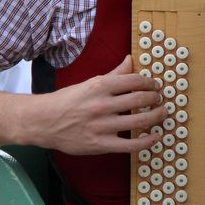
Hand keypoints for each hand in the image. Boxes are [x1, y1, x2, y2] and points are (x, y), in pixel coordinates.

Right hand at [21, 55, 167, 154]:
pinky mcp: (101, 144)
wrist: (42, 122)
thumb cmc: (68, 100)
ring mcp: (102, 126)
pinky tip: (156, 136)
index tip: (155, 85)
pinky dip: (148, 141)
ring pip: (140, 120)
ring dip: (157, 116)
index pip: (135, 80)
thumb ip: (114, 74)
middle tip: (160, 99)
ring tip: (162, 113)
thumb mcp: (90, 83)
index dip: (150, 82)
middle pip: (141, 99)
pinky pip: (131, 145)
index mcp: (100, 86)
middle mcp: (102, 105)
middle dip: (155, 98)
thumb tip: (131, 59)